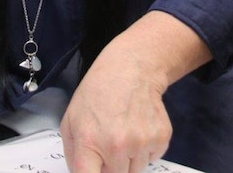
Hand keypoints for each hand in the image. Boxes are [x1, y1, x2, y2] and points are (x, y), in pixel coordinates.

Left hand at [59, 11, 210, 172]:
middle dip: (110, 167)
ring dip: (128, 160)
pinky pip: (151, 160)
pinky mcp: (161, 140)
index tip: (95, 172)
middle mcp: (117, 146)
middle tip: (107, 144)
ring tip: (122, 132)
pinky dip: (144, 150)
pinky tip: (137, 128)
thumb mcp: (71, 120)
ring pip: (135, 171)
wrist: (130, 70)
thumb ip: (73, 154)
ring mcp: (142, 143)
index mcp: (89, 141)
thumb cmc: (97, 94)